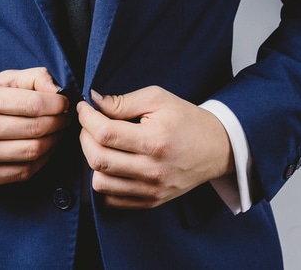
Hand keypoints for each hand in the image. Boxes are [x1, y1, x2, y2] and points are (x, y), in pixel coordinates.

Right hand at [0, 67, 69, 186]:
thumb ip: (30, 77)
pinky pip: (24, 171)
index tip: (64, 103)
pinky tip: (44, 150)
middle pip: (36, 128)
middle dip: (59, 123)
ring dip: (54, 142)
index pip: (33, 104)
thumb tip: (57, 89)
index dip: (57, 104)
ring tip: (56, 133)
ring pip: (33, 151)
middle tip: (64, 118)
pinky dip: (42, 161)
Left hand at [77, 86, 233, 208]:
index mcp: (155, 140)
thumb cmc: (186, 119)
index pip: (105, 133)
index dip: (86, 118)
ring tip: (102, 144)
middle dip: (85, 137)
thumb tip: (93, 101)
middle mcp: (152, 169)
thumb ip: (123, 101)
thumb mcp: (158, 99)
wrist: (216, 148)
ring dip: (92, 160)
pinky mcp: (151, 202)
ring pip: (100, 183)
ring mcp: (151, 189)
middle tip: (90, 124)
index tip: (84, 107)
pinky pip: (111, 200)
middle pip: (98, 159)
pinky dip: (104, 181)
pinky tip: (112, 163)